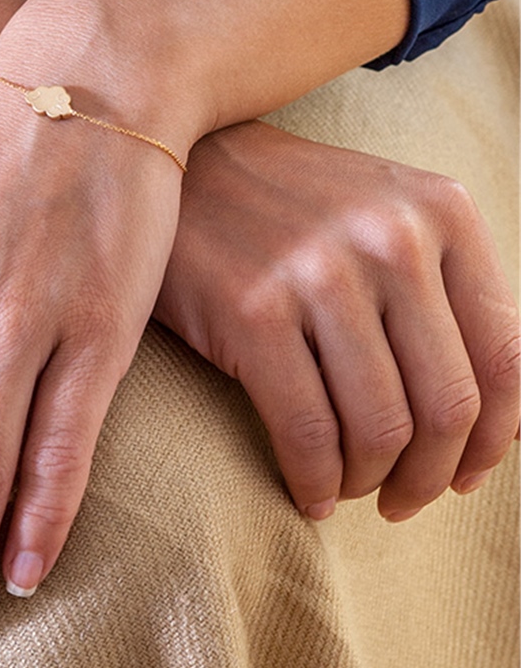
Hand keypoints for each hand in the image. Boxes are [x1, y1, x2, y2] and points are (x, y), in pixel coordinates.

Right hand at [155, 121, 519, 521]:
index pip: (505, 356)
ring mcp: (320, 272)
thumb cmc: (283, 205)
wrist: (179, 166)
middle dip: (430, 477)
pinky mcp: (252, 311)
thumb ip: (442, 290)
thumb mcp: (381, 212)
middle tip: (403, 501)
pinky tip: (307, 491)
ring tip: (347, 487)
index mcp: (440, 210)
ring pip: (379, 429)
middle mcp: (391, 237)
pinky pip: (307, 432)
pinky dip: (314, 481)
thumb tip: (498, 419)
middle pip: (447, 404)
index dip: (494, 438)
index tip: (463, 473)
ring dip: (370, 482)